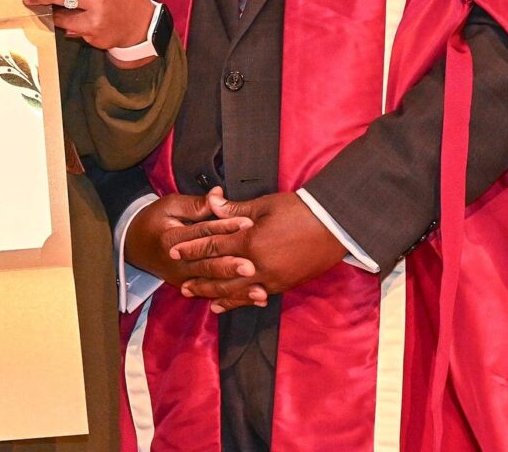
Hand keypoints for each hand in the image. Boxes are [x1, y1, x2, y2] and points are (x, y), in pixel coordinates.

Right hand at [125, 193, 255, 289]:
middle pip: (208, 264)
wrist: (132, 244)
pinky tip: (253, 299)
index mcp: (172, 239)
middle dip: (231, 266)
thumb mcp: (170, 205)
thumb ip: (196, 204)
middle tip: (253, 266)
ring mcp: (181, 278)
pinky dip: (234, 299)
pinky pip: (212, 293)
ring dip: (237, 290)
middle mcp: (177, 263)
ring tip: (260, 291)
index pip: (203, 233)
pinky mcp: (187, 286)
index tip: (248, 224)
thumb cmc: (154, 219)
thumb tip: (218, 194)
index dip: (225, 227)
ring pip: (212, 285)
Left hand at [170, 188, 345, 311]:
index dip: (192, 249)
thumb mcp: (263, 205)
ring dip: (215, 295)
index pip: (213, 246)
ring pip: (236, 292)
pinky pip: (255, 296)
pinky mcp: (283, 285)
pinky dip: (239, 302)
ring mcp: (271, 278)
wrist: (333, 226)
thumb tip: (211, 202)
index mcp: (249, 241)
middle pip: (220, 275)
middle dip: (199, 280)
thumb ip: (234, 209)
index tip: (174, 253)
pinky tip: (227, 304)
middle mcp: (257, 265)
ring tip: (199, 299)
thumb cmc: (297, 210)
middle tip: (181, 285)